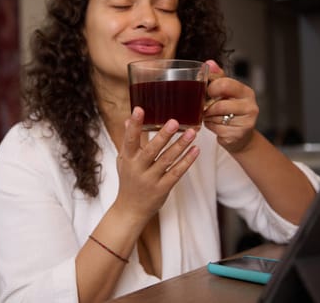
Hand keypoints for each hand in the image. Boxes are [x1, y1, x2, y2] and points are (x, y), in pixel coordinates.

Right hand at [113, 107, 199, 222]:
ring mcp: (151, 180)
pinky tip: (195, 150)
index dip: (134, 125)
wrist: (130, 209)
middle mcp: (138, 169)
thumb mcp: (124, 160)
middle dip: (163, 136)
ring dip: (180, 146)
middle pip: (151, 150)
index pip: (130, 140)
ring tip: (192, 132)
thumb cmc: (129, 181)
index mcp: (127, 159)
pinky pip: (176, 173)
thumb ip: (128, 141)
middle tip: (174, 121)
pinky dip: (186, 161)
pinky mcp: (163, 188)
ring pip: (167, 160)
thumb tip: (128, 119)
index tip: (138, 110)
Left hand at [203, 60, 258, 152]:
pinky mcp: (238, 134)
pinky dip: (211, 127)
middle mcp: (250, 106)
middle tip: (207, 107)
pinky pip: (216, 128)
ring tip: (212, 116)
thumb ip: (218, 77)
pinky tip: (216, 125)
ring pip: (216, 117)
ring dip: (208, 117)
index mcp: (246, 92)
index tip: (209, 91)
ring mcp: (246, 122)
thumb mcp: (227, 92)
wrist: (241, 136)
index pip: (225, 84)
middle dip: (208, 107)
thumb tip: (209, 63)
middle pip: (219, 104)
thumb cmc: (231, 111)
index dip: (211, 88)